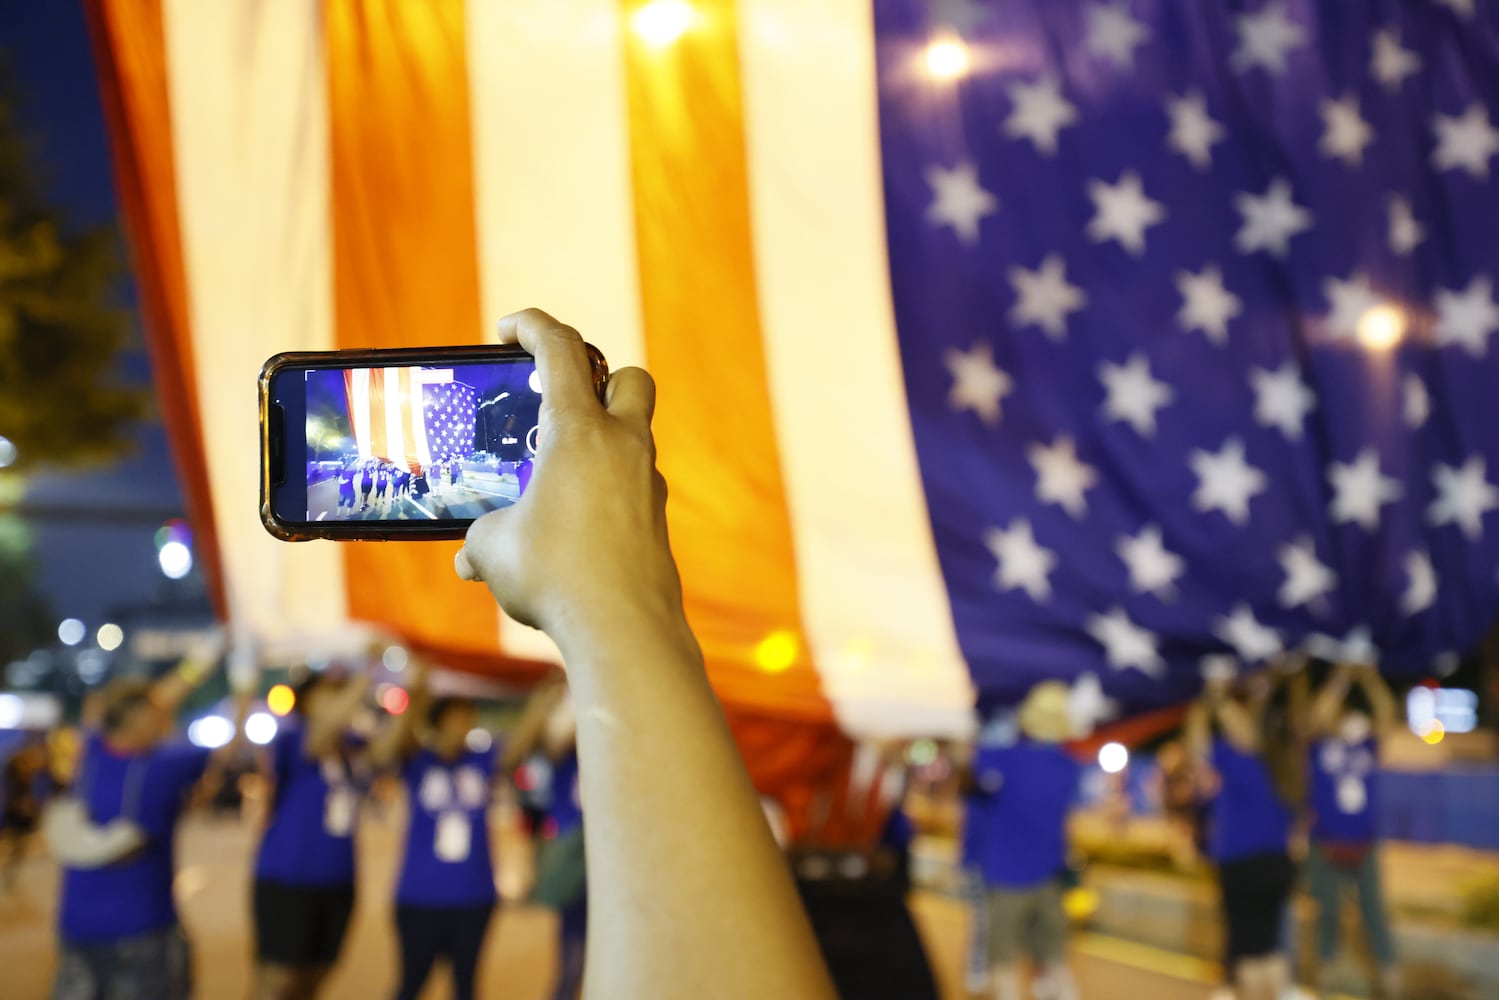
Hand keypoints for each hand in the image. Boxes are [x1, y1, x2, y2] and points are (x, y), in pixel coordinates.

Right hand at [455, 310, 684, 652]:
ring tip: (554, 478)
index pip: (560, 348)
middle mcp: (624, 446)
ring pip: (634, 437)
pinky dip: (607, 492)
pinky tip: (575, 527)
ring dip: (600, 443)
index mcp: (579, 431)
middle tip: (558, 402)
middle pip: (629, 378)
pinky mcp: (657, 522)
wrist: (623, 630)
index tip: (507, 328)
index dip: (531, 325)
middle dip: (598, 377)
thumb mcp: (495, 550)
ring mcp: (648, 484)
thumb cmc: (555, 577)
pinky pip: (634, 488)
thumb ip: (480, 539)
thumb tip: (468, 555)